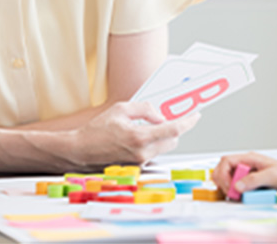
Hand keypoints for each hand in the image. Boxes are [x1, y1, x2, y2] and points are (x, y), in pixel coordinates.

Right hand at [73, 101, 199, 168]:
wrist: (81, 151)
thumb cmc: (97, 130)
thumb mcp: (121, 109)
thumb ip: (144, 109)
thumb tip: (160, 115)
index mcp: (139, 137)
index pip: (173, 130)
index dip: (188, 121)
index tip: (195, 115)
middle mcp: (143, 153)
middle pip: (172, 140)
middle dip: (174, 128)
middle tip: (169, 117)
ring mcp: (140, 162)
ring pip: (163, 147)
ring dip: (162, 136)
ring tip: (148, 125)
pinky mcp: (136, 167)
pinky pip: (153, 152)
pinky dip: (152, 143)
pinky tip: (140, 135)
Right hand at [212, 152, 276, 194]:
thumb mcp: (271, 176)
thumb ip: (254, 180)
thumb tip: (237, 186)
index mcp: (249, 158)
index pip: (226, 161)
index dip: (223, 174)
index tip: (229, 187)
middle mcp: (247, 163)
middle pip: (223, 168)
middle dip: (223, 181)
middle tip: (231, 193)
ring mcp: (248, 172)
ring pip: (228, 176)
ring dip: (228, 186)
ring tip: (236, 196)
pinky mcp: (251, 181)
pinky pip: (237, 184)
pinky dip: (235, 191)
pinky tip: (241, 197)